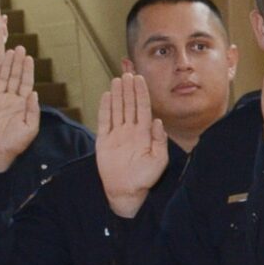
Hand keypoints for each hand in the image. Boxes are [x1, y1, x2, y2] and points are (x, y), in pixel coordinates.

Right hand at [0, 48, 40, 172]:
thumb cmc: (16, 143)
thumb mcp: (30, 128)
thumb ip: (32, 110)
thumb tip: (34, 93)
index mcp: (23, 104)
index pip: (26, 83)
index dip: (27, 71)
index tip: (29, 58)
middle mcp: (11, 99)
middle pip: (15, 77)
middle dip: (17, 63)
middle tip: (20, 48)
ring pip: (3, 78)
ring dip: (6, 65)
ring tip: (10, 51)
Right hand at [95, 73, 168, 218]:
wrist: (126, 191)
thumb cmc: (145, 178)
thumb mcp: (158, 160)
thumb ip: (159, 141)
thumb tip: (158, 121)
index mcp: (144, 134)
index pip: (143, 109)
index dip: (141, 94)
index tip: (140, 79)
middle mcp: (130, 131)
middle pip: (129, 105)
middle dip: (129, 89)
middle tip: (128, 73)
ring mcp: (117, 134)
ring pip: (117, 109)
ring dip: (117, 94)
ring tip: (118, 79)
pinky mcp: (104, 140)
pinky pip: (104, 120)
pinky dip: (105, 108)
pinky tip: (106, 95)